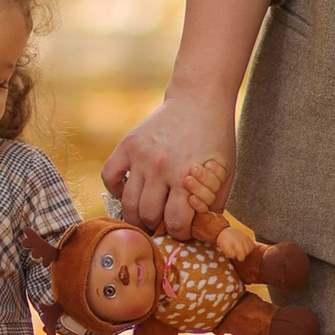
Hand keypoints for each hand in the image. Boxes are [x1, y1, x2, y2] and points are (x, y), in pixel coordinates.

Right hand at [103, 94, 236, 235]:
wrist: (198, 100)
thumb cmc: (215, 138)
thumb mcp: (224, 173)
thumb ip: (214, 203)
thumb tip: (203, 231)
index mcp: (186, 177)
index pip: (176, 223)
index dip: (180, 233)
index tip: (182, 230)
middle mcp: (161, 168)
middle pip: (149, 215)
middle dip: (157, 226)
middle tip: (162, 226)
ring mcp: (141, 156)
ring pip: (128, 203)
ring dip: (136, 216)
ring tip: (145, 217)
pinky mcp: (128, 144)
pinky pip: (109, 175)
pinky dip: (115, 189)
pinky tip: (128, 192)